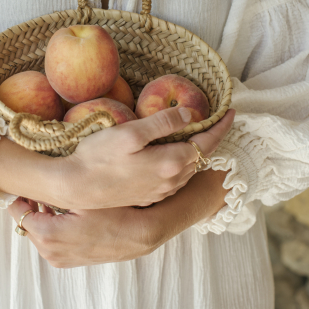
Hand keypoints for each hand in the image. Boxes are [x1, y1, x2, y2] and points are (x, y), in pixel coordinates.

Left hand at [8, 198, 157, 267]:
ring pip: (37, 233)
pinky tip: (60, 211)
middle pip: (26, 224)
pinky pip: (49, 241)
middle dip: (28, 205)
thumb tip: (32, 182)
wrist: (137, 235)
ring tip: (47, 197)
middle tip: (34, 187)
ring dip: (39, 215)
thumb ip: (53, 192)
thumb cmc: (112, 213)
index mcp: (49, 235)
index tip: (21, 183)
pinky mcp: (68, 260)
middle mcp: (50, 252)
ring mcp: (59, 259)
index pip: (19, 214)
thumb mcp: (82, 197)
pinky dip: (49, 226)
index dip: (18, 197)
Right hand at [56, 107, 235, 210]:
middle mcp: (171, 181)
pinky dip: (182, 162)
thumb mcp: (131, 132)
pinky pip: (175, 178)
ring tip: (199, 135)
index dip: (221, 126)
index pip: (207, 143)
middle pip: (200, 157)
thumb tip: (191, 114)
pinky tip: (174, 154)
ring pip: (188, 168)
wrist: (75, 186)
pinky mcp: (147, 196)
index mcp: (171, 162)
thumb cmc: (98, 156)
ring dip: (197, 152)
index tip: (232, 112)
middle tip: (217, 120)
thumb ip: (163, 123)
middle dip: (211, 138)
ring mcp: (160, 192)